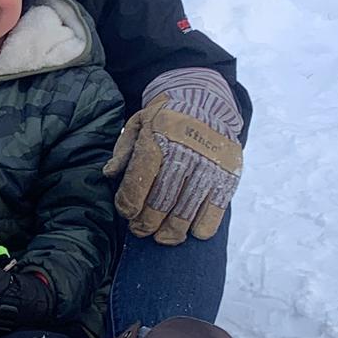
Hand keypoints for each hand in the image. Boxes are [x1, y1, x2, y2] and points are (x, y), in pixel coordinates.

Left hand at [104, 70, 242, 244]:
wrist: (207, 100)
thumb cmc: (165, 118)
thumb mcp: (139, 123)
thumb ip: (123, 150)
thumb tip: (109, 174)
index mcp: (159, 137)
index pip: (140, 180)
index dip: (129, 204)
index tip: (127, 213)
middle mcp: (186, 152)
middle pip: (162, 200)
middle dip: (147, 223)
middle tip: (140, 230)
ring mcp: (210, 164)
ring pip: (187, 211)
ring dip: (171, 232)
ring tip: (161, 237)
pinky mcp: (229, 174)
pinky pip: (216, 210)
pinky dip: (202, 227)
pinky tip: (191, 232)